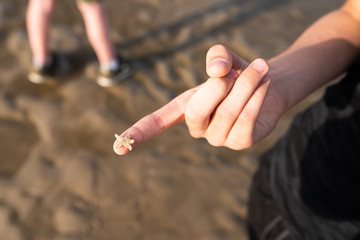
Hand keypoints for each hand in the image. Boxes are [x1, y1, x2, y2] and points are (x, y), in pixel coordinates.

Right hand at [114, 45, 284, 154]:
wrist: (269, 83)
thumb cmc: (239, 73)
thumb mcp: (223, 58)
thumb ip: (217, 56)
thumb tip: (218, 71)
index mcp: (185, 108)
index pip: (157, 122)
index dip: (139, 133)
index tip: (118, 148)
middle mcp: (198, 128)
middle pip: (196, 112)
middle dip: (217, 86)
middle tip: (233, 70)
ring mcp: (219, 138)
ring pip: (227, 113)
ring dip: (246, 84)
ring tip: (260, 67)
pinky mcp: (241, 142)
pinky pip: (246, 119)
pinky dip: (257, 96)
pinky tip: (265, 83)